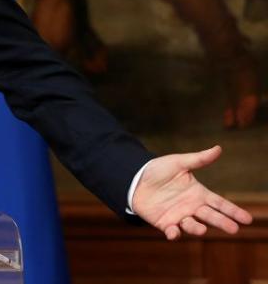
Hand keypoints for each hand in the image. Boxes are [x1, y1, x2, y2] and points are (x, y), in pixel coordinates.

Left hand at [132, 146, 252, 239]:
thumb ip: (198, 159)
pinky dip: (173, 233)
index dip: (233, 211)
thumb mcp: (178, 162)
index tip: (247, 219)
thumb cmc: (158, 170)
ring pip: (193, 225)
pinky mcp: (165, 223)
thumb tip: (218, 148)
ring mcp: (179, 216)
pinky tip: (173, 232)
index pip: (220, 203)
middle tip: (233, 229)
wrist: (135, 178)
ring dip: (197, 228)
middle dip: (222, 222)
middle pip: (211, 216)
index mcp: (198, 193)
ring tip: (202, 229)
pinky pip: (172, 231)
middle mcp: (192, 207)